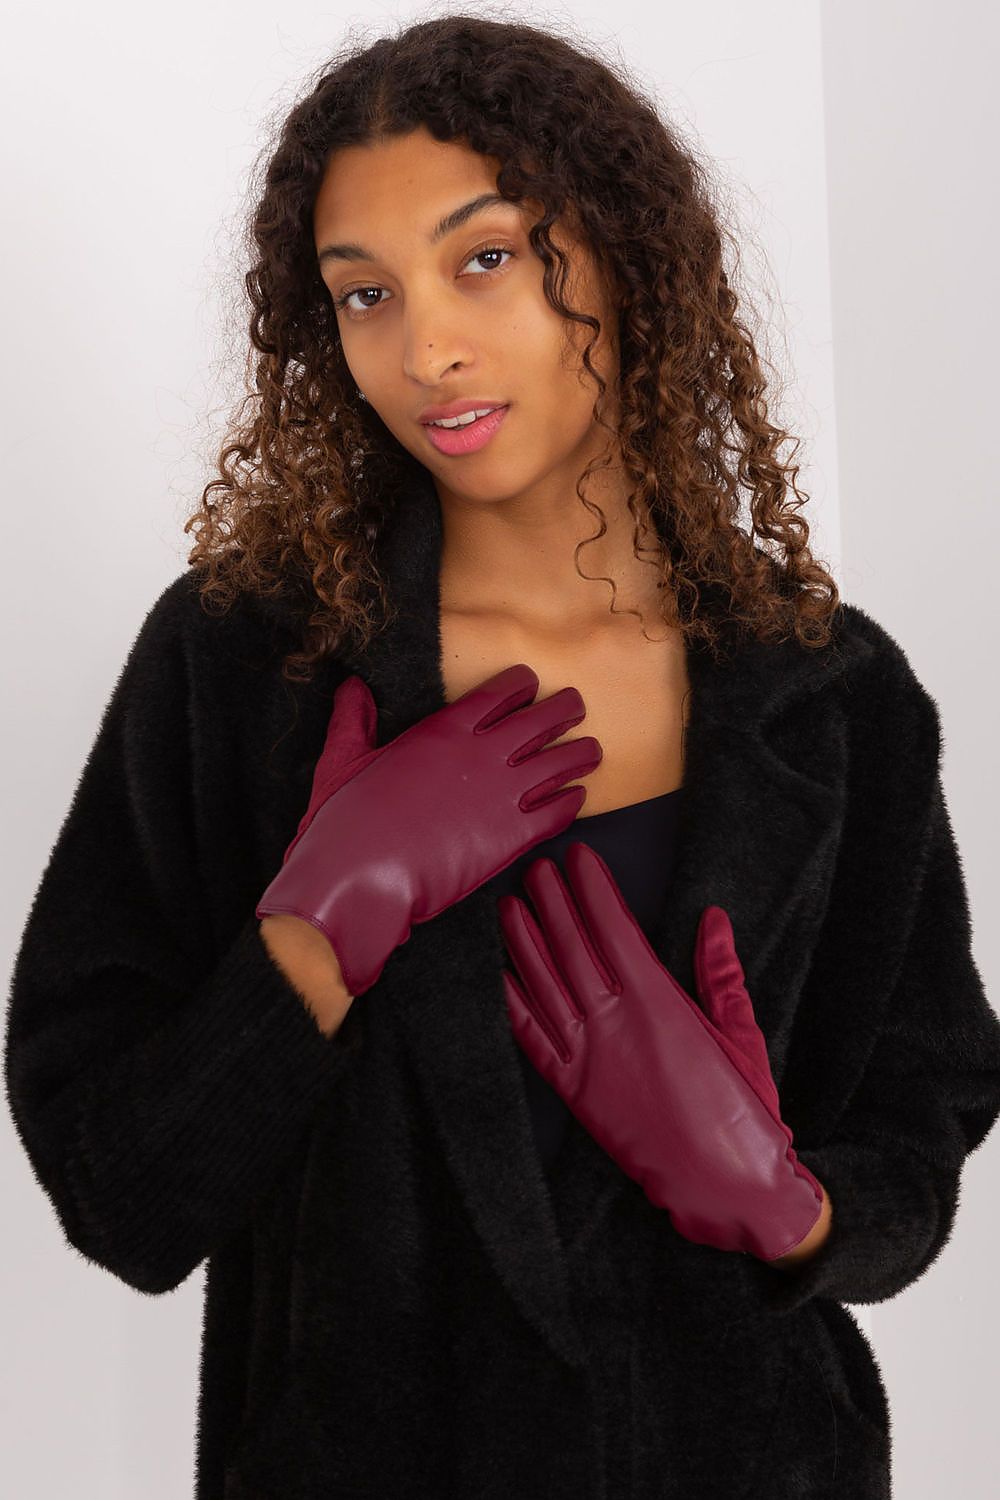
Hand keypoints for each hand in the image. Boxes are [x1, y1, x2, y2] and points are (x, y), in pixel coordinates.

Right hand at [256, 664, 601, 997]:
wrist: (358, 876)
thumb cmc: (344, 820)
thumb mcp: (342, 758)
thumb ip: (353, 719)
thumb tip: (353, 686)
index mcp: (443, 729)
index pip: (498, 694)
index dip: (521, 685)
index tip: (532, 684)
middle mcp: (481, 755)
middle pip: (541, 720)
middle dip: (564, 710)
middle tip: (576, 706)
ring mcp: (501, 795)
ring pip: (559, 764)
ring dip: (579, 755)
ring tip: (592, 751)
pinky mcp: (511, 838)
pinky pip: (557, 813)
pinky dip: (571, 803)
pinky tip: (577, 799)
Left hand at [497, 841, 823, 1261]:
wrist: (723, 1185)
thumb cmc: (744, 1111)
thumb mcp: (742, 1033)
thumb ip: (722, 973)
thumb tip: (712, 920)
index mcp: (660, 1002)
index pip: (615, 928)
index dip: (594, 890)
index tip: (580, 858)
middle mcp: (616, 1023)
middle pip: (572, 948)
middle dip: (552, 903)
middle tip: (536, 867)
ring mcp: (590, 1058)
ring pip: (545, 986)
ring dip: (524, 943)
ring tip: (509, 906)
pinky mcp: (575, 1093)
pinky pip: (533, 1040)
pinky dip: (513, 1005)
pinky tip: (499, 976)